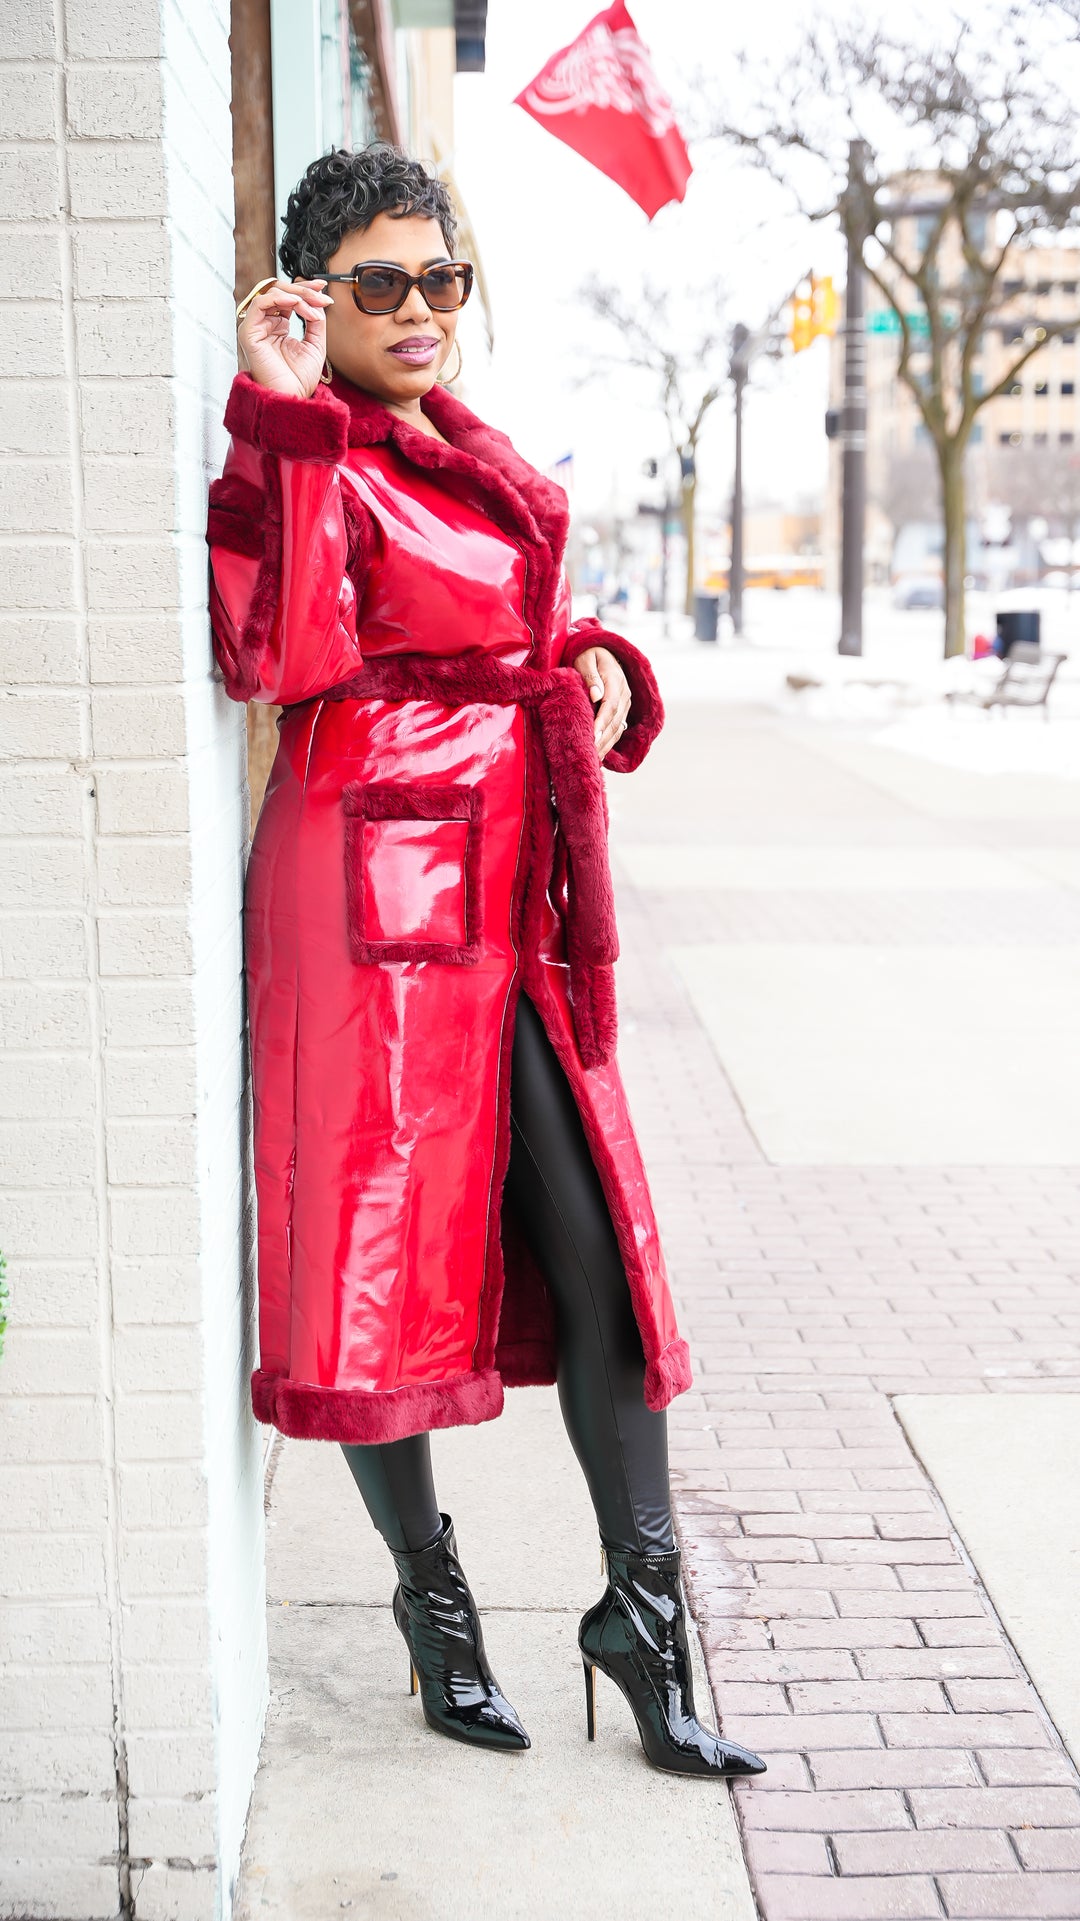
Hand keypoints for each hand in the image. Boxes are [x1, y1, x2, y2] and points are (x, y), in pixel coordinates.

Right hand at [236, 278, 334, 397]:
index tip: (323, 288)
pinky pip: (260, 303)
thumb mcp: (314, 343)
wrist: (290, 398)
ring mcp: (256, 326)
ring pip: (271, 293)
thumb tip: (318, 300)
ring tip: (313, 305)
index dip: (305, 289)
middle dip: (303, 290)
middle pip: (279, 291)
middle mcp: (265, 323)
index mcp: (277, 325)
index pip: (287, 297)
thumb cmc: (299, 379)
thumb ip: (315, 320)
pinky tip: (296, 303)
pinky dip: (280, 298)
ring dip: (296, 294)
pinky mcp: (249, 332)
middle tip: (321, 295)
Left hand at [573, 645, 630, 759]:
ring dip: (607, 744)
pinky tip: (600, 753)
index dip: (602, 722)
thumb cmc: (588, 654)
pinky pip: (618, 728)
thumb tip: (596, 695)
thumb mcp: (585, 658)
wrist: (601, 650)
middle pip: (615, 720)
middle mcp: (624, 693)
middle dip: (603, 739)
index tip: (593, 736)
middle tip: (590, 754)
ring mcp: (625, 702)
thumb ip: (590, 676)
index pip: (610, 705)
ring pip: (618, 727)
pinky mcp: (622, 709)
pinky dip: (610, 742)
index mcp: (615, 679)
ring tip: (594, 759)